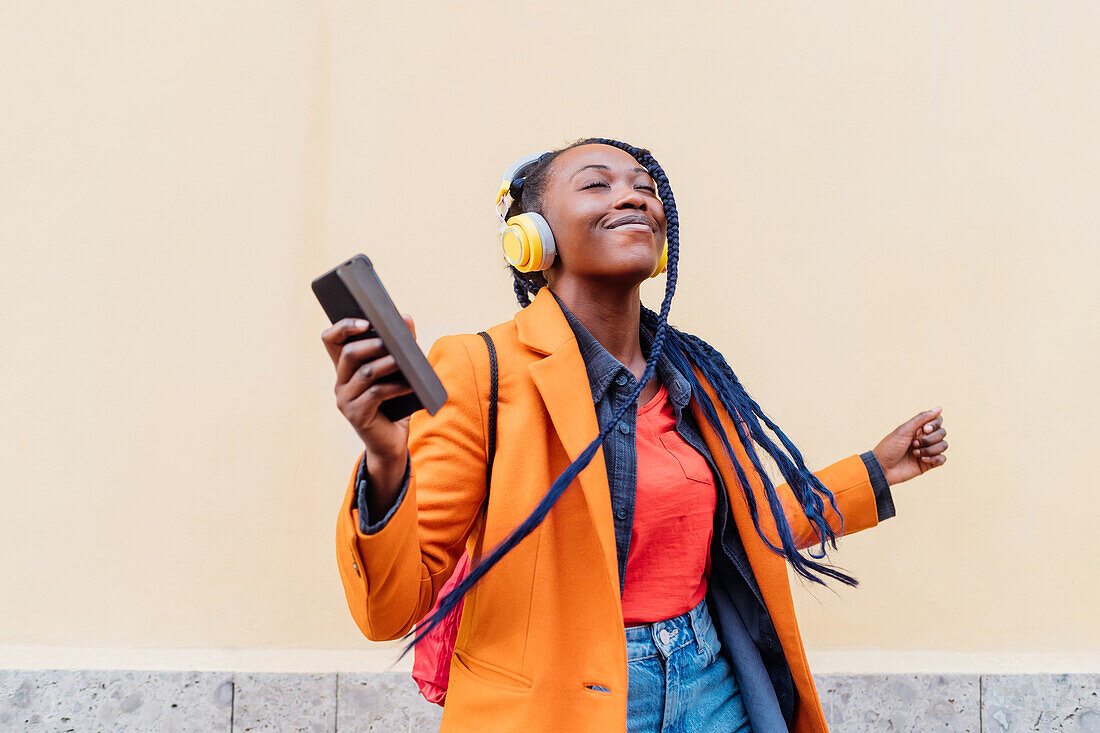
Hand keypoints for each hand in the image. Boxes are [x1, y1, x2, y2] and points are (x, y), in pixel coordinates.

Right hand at [321, 315, 416, 467]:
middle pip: (349, 353)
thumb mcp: (398, 372)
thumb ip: (401, 345)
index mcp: (345, 368)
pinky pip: (376, 394)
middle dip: (372, 343)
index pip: (331, 339)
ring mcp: (345, 400)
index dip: (343, 327)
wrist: (391, 442)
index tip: (365, 320)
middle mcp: (340, 382)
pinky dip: (395, 386)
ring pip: (364, 373)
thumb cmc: (394, 403)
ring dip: (387, 363)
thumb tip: (406, 317)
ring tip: (405, 359)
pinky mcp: (357, 415)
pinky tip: (410, 384)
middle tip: (392, 339)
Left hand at [871, 407, 947, 485]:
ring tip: (915, 453)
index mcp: (918, 428)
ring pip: (943, 445)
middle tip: (914, 443)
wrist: (882, 468)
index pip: (937, 421)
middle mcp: (924, 438)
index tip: (924, 429)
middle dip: (929, 439)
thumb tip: (940, 408)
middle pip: (942, 433)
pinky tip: (922, 460)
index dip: (935, 424)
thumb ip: (922, 418)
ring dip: (930, 449)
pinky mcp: (929, 464)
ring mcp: (927, 451)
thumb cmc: (890, 447)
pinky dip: (935, 458)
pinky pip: (942, 459)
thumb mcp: (905, 430)